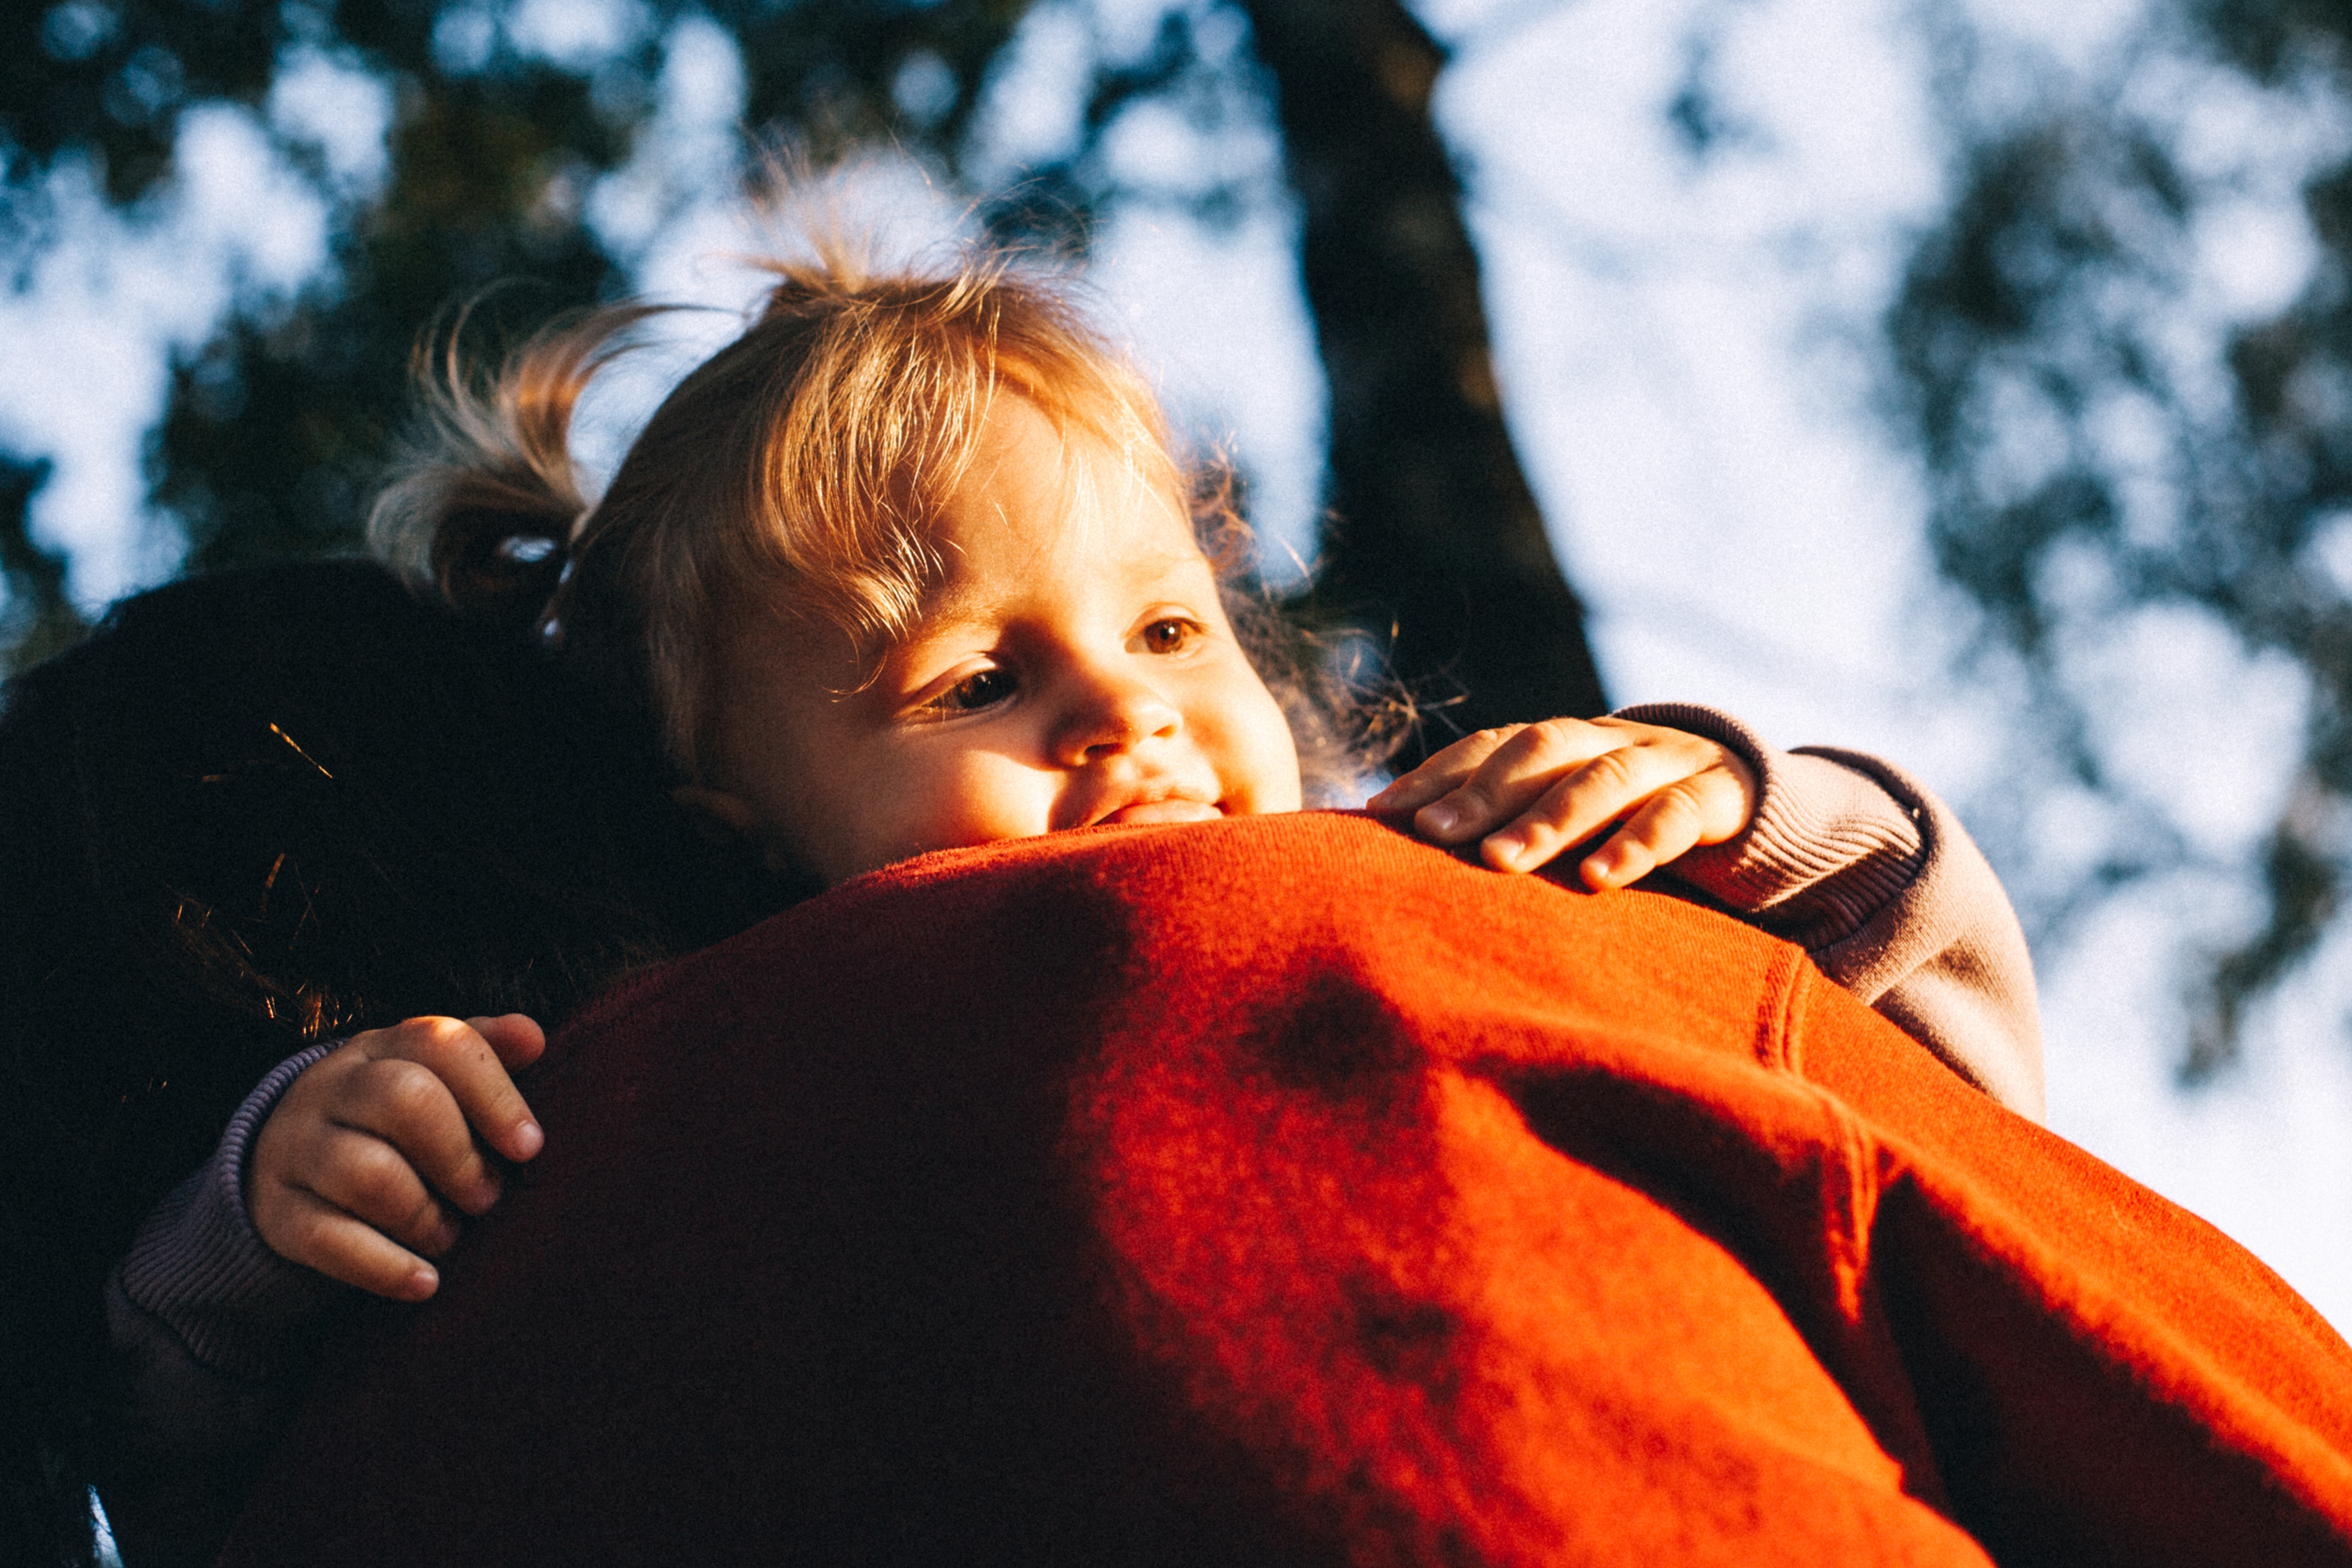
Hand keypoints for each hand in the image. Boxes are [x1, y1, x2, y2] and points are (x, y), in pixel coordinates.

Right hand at [249, 1014, 545, 1300]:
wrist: (289, 1168)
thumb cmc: (394, 1123)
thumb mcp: (433, 1079)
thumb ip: (483, 1056)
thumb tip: (533, 1036)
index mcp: (380, 1047)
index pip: (441, 1042)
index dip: (495, 1095)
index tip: (530, 1146)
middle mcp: (331, 1087)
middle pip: (405, 1100)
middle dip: (461, 1157)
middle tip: (488, 1199)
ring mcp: (295, 1147)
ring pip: (367, 1173)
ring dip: (426, 1215)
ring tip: (451, 1236)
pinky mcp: (276, 1213)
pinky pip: (329, 1240)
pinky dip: (386, 1267)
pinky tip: (426, 1283)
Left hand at [1366, 717, 1757, 889]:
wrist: (1765, 806)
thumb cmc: (1646, 826)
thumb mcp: (1585, 823)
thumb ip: (1520, 831)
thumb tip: (1412, 866)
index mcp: (1569, 741)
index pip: (1493, 745)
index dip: (1438, 773)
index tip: (1380, 811)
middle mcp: (1612, 738)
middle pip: (1539, 752)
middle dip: (1480, 792)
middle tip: (1430, 835)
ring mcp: (1669, 761)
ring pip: (1603, 778)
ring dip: (1548, 820)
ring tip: (1500, 861)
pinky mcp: (1724, 796)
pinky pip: (1677, 814)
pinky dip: (1635, 844)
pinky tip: (1598, 880)